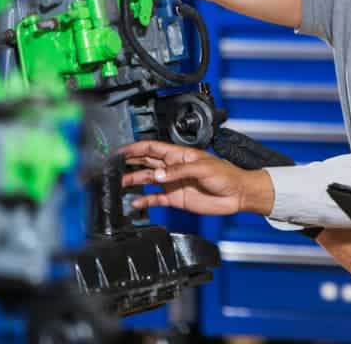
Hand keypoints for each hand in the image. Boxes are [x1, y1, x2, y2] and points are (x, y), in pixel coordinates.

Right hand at [120, 140, 246, 214]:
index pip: (153, 148)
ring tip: (120, 184)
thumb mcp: (203, 168)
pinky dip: (145, 201)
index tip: (121, 151)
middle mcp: (173, 168)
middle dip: (130, 163)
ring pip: (148, 180)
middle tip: (113, 167)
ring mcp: (173, 183)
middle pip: (146, 162)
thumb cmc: (226, 175)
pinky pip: (156, 199)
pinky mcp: (175, 198)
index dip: (136, 148)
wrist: (237, 194)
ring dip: (134, 181)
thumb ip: (178, 171)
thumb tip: (157, 175)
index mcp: (179, 155)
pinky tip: (135, 203)